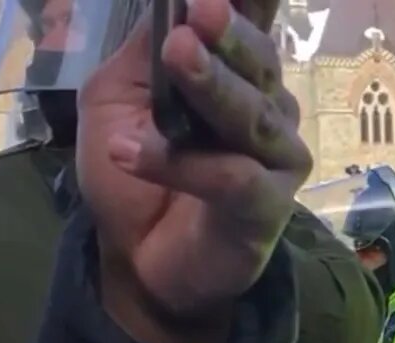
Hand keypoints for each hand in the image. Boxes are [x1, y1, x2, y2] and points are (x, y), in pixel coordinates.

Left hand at [76, 0, 310, 338]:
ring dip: (212, 85)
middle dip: (229, 34)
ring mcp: (277, 159)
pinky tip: (131, 154)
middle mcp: (270, 109)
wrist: (138, 264)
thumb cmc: (135, 177)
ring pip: (252, 115)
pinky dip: (183, 164)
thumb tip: (171, 6)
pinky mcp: (270, 207)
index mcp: (238, 75)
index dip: (245, 8)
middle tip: (200, 10)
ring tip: (176, 55)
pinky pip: (234, 177)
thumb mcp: (118, 100)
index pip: (252, 27)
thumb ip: (144, 53)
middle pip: (258, 63)